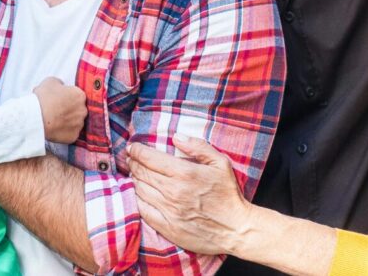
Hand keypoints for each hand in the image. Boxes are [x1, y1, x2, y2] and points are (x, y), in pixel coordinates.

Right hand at [33, 77, 87, 142]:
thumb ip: (60, 83)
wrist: (36, 118)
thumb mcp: (50, 81)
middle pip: (78, 109)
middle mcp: (83, 110)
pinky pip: (71, 133)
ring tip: (55, 121)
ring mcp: (80, 124)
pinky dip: (65, 131)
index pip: (77, 95)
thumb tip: (61, 86)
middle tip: (57, 110)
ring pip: (76, 122)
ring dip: (68, 121)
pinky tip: (55, 128)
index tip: (60, 100)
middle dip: (70, 110)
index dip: (68, 97)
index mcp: (80, 95)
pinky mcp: (74, 136)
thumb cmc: (43, 98)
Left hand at [126, 136, 249, 256]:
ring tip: (134, 174)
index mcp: (184, 173)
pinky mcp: (166, 227)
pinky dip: (137, 199)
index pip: (149, 158)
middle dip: (133, 163)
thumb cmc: (228, 194)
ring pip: (140, 190)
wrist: (236, 229)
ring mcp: (168, 210)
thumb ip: (198, 146)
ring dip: (134, 179)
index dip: (137, 151)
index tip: (132, 148)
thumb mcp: (220, 163)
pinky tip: (139, 194)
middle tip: (131, 158)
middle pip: (141, 172)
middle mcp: (173, 191)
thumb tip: (176, 137)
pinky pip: (142, 210)